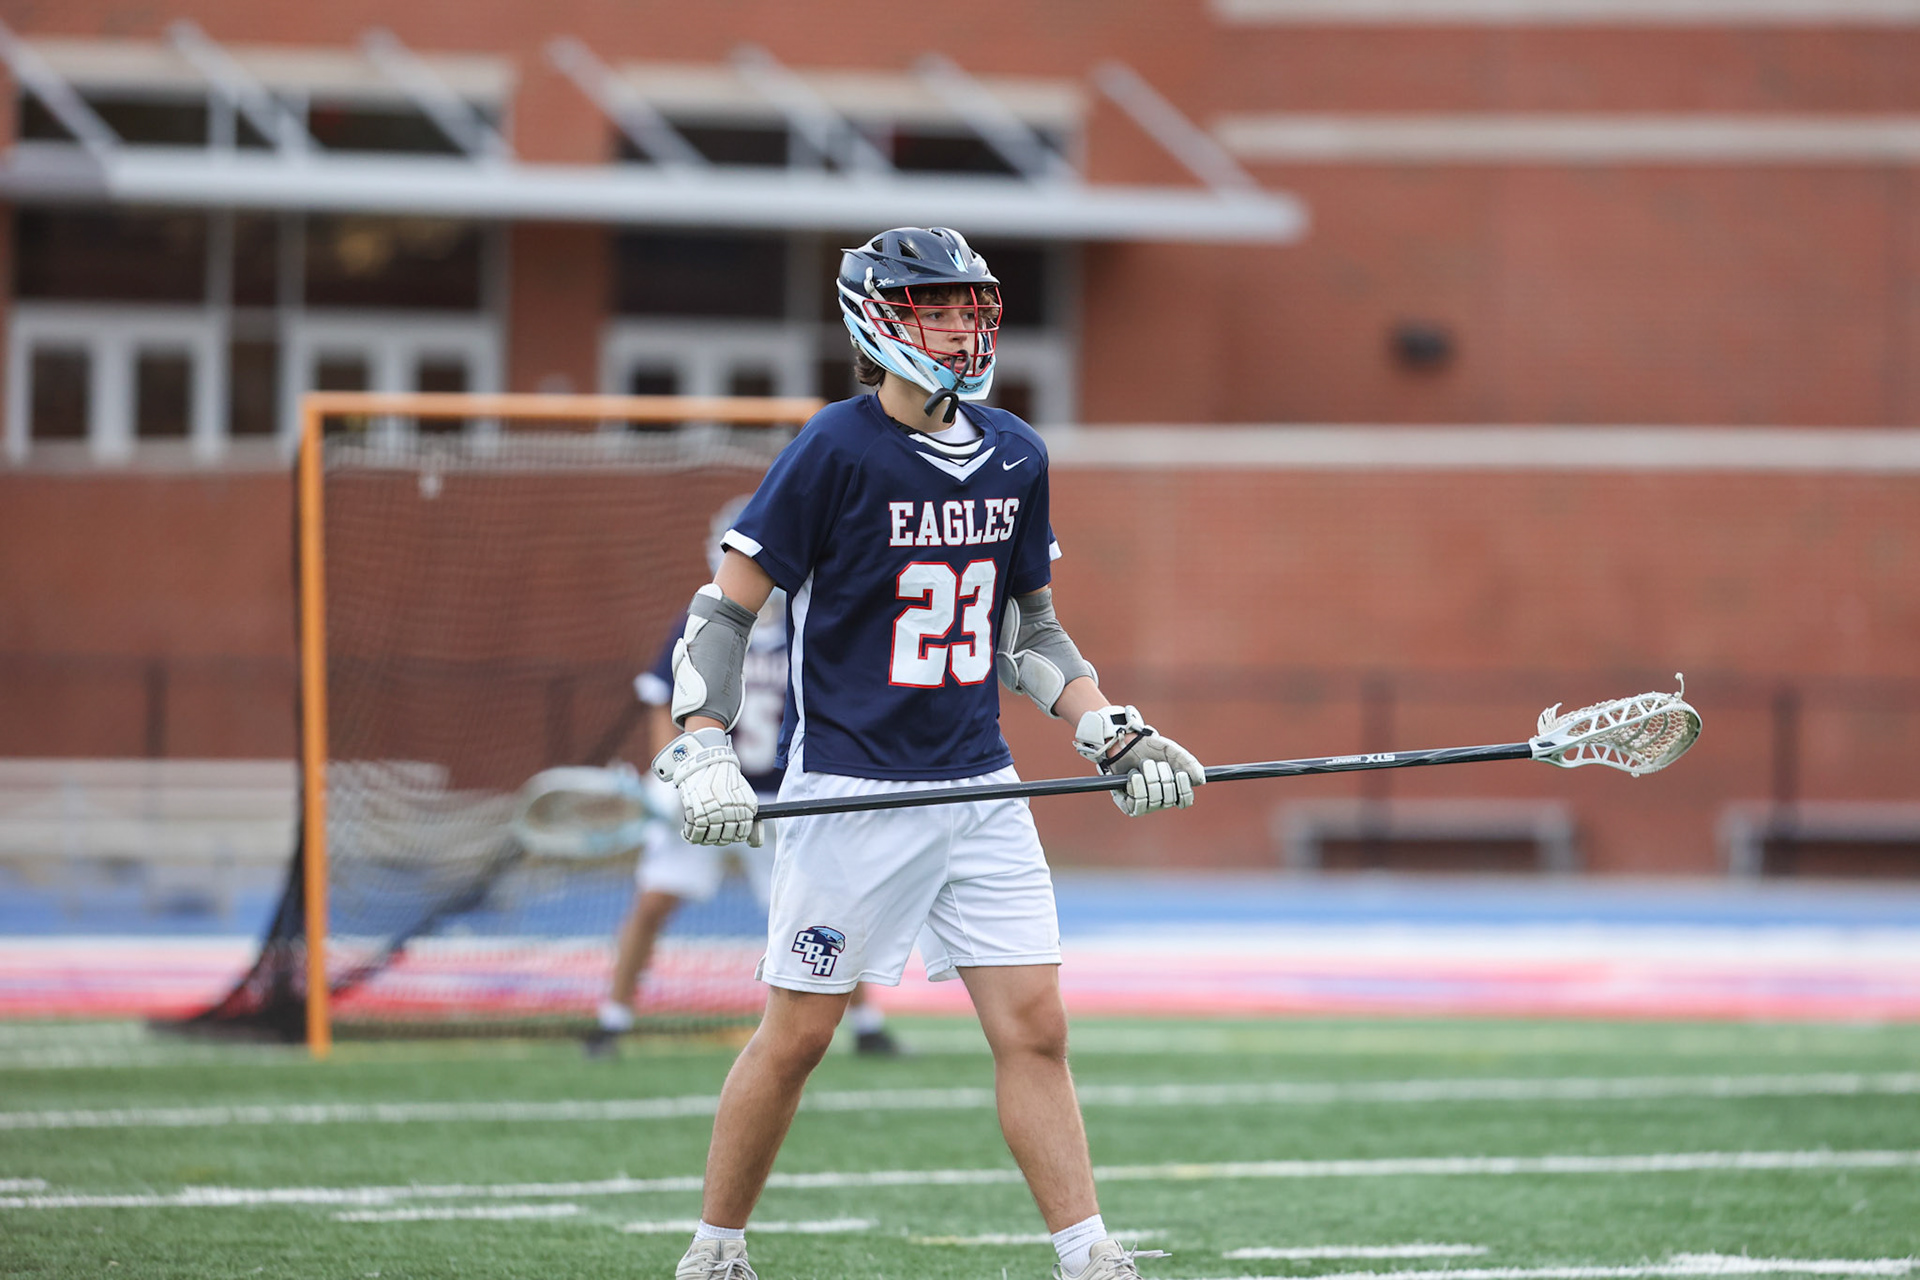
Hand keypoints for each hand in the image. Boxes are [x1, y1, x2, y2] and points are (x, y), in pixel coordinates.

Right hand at [651, 728, 762, 845]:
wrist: (706, 759)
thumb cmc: (726, 780)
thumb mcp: (743, 796)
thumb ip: (750, 821)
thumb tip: (756, 844)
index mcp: (745, 806)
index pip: (742, 833)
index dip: (735, 835)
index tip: (728, 831)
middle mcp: (730, 810)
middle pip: (725, 838)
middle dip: (719, 837)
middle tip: (712, 828)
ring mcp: (712, 811)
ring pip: (710, 839)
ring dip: (705, 837)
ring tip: (702, 828)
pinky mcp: (695, 811)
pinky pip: (694, 834)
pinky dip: (691, 836)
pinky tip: (689, 830)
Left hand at [1073, 705, 1204, 817]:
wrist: (1125, 744)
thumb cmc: (1150, 749)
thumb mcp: (1172, 751)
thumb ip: (1188, 763)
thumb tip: (1200, 781)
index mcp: (1173, 790)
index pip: (1184, 800)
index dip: (1184, 790)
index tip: (1180, 774)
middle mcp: (1160, 801)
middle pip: (1169, 798)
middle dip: (1162, 776)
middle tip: (1153, 763)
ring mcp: (1144, 804)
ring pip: (1154, 800)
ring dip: (1148, 778)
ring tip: (1142, 766)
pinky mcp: (1128, 805)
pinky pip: (1137, 804)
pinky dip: (1137, 786)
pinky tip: (1134, 775)